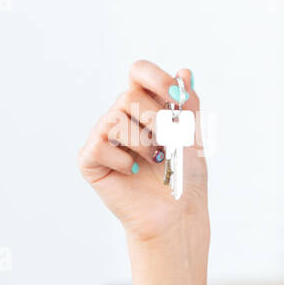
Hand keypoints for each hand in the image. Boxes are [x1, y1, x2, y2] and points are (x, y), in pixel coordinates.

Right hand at [77, 60, 207, 243]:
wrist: (178, 212)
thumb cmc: (185, 175)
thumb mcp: (194, 135)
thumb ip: (189, 105)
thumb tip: (185, 73)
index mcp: (144, 106)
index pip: (139, 72)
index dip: (156, 79)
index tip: (176, 98)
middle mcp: (120, 116)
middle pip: (129, 96)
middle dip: (158, 121)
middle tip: (169, 144)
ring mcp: (102, 137)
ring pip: (117, 120)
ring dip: (146, 143)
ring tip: (156, 160)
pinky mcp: (89, 160)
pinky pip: (101, 146)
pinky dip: (125, 161)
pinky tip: (134, 172)